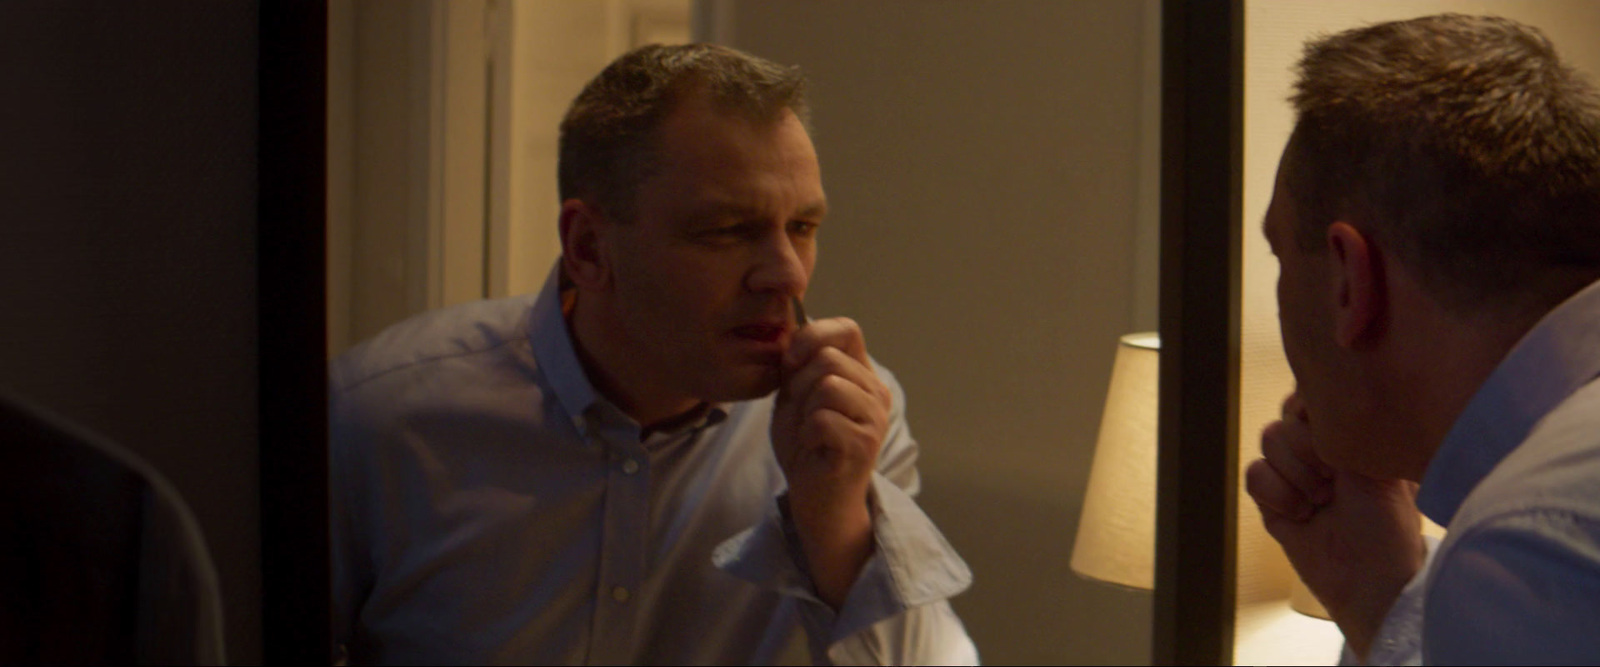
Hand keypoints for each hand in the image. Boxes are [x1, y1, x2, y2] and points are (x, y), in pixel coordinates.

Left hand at [770, 316, 891, 607]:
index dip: (813, 336)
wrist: (816, 500)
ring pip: (827, 385)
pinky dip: (807, 433)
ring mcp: (874, 418)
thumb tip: (793, 333)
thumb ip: (797, 366)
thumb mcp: (795, 397)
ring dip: (804, 410)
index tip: (789, 362)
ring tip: (810, 431)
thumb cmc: (806, 447)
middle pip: (829, 359)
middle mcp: (875, 393)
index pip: (847, 329)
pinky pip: (822, 418)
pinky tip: (815, 448)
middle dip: (799, 385)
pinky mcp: (864, 444)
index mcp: (861, 375)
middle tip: (801, 414)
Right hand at [1245, 392, 1424, 659]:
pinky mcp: (1272, 499)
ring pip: (1268, 439)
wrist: (1369, 581)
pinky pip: (1254, 474)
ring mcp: (1294, 474)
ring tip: (1321, 501)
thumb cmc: (1388, 526)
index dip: (1313, 405)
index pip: (1314, 394)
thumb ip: (1345, 427)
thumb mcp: (1377, 464)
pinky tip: (1301, 515)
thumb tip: (1315, 393)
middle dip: (1308, 448)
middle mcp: (1320, 450)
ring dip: (1296, 474)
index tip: (1326, 427)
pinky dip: (1277, 494)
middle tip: (1334, 479)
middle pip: (1287, 414)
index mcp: (1350, 436)